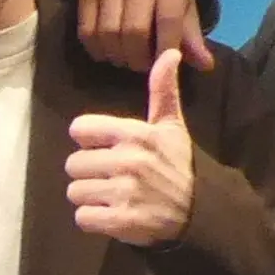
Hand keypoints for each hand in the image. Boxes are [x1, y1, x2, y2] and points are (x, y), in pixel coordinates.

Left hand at [65, 48, 194, 245]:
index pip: (80, 129)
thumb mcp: (172, 125)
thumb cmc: (179, 164)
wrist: (201, 210)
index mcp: (135, 134)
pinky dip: (94, 219)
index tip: (106, 148)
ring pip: (75, 191)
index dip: (89, 140)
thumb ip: (163, 89)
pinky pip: (82, 218)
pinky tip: (113, 214)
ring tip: (113, 196)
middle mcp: (127, 161)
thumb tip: (170, 53)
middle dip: (89, 172)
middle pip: (73, 164)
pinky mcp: (121, 221)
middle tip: (111, 177)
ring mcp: (124, 192)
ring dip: (90, 197)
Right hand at [78, 0, 213, 72]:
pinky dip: (98, 51)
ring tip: (128, 59)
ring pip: (108, 33)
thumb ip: (192, 40)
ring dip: (118, 57)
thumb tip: (206, 65)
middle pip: (134, 31)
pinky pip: (87, 32)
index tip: (164, 69)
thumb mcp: (185, 12)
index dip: (166, 50)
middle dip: (139, 58)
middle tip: (143, 66)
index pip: (168, 21)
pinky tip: (110, 52)